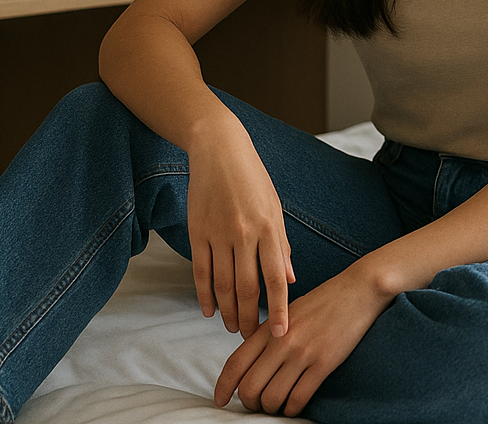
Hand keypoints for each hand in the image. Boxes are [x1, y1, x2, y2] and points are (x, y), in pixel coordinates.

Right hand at [186, 120, 295, 338]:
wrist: (219, 149)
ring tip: (233, 328)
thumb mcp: (275, 208)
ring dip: (228, 312)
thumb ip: (281, 246)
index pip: (275, 279)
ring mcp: (218, 233)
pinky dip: (204, 296)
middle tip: (253, 339)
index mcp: (269, 228)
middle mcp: (244, 233)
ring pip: (222, 284)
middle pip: (246, 288)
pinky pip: (200, 271)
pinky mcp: (197, 231)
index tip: (280, 334)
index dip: (278, 310)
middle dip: (250, 318)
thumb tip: (289, 281)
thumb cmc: (253, 178)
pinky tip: (209, 311)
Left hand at [214, 266, 394, 416]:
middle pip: (249, 387)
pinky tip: (294, 405)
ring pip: (272, 398)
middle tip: (256, 404)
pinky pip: (298, 398)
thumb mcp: (287, 312)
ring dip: (271, 408)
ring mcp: (302, 353)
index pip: (235, 363)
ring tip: (277, 405)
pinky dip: (292, 409)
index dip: (223, 387)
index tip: (220, 400)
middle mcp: (281, 341)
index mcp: (269, 327)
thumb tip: (251, 361)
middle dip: (249, 403)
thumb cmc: (324, 301)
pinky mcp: (323, 364)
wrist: (358, 290)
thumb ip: (268, 335)